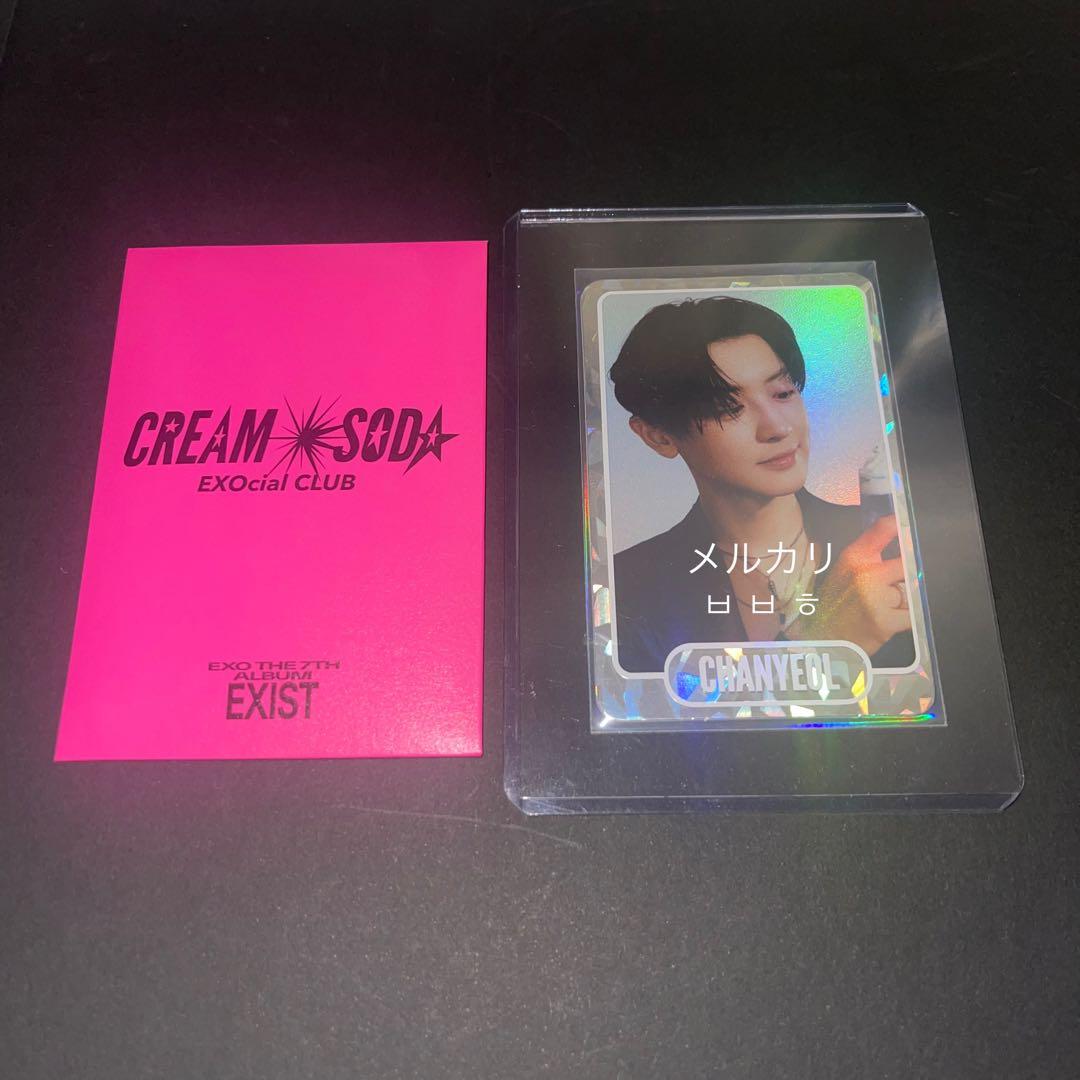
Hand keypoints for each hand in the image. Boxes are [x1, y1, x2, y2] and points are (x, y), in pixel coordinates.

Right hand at [786, 515, 910, 656]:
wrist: (820, 640)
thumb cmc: (835, 603)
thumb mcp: (844, 570)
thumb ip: (869, 553)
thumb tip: (901, 535)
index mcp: (853, 557)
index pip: (884, 528)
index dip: (901, 525)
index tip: (908, 528)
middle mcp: (865, 573)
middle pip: (907, 564)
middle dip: (903, 578)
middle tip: (888, 589)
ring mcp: (876, 598)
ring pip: (909, 593)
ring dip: (901, 602)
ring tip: (880, 610)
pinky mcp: (885, 621)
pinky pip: (911, 615)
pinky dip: (904, 619)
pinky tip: (887, 621)